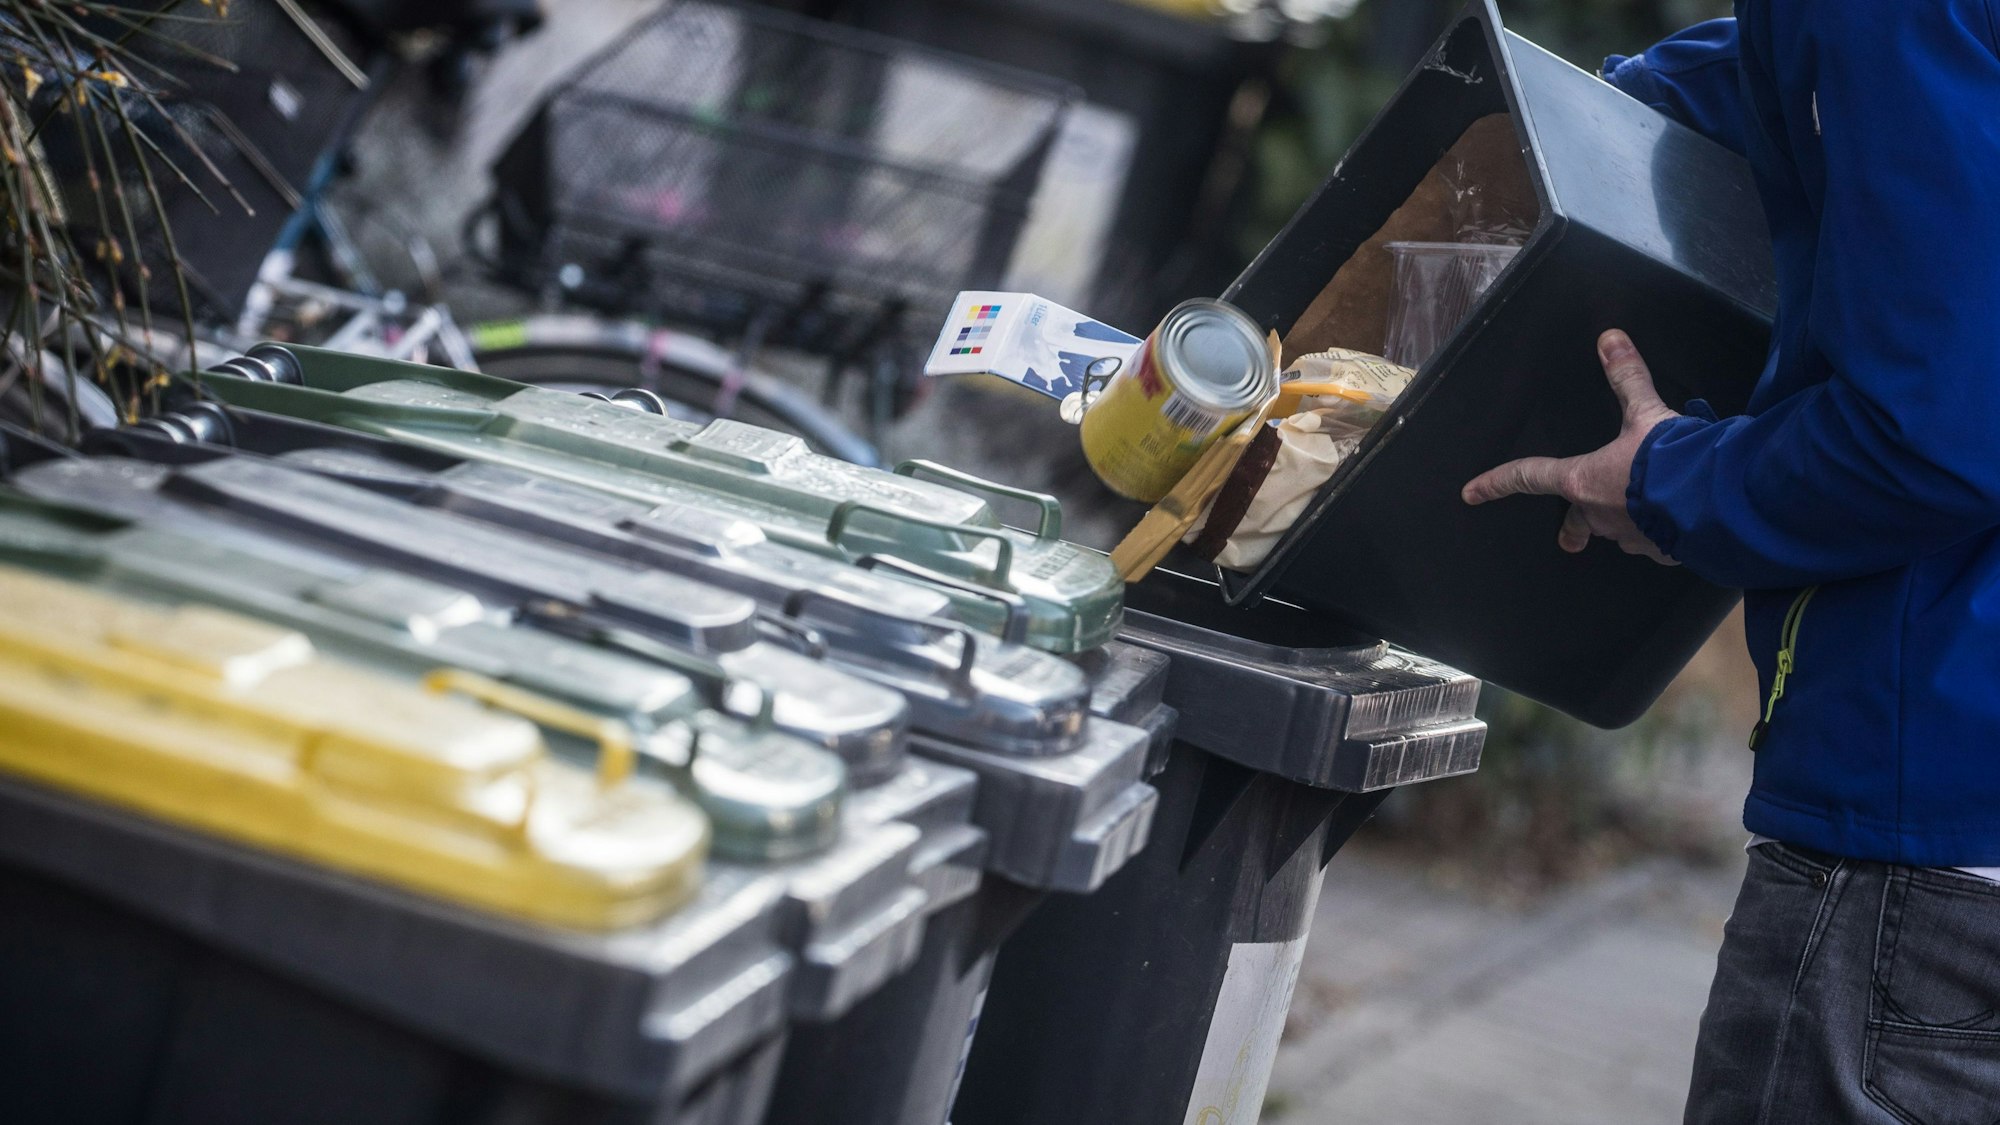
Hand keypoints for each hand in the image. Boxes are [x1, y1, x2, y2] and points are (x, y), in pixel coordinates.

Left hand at [1461, 330, 1680, 564]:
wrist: (1718, 501)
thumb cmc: (1671, 459)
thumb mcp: (1647, 413)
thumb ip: (1628, 379)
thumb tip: (1610, 338)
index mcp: (1584, 481)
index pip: (1529, 477)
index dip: (1497, 482)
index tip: (1471, 493)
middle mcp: (1600, 514)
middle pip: (1577, 520)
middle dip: (1573, 529)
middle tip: (1567, 539)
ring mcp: (1630, 537)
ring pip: (1616, 531)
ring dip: (1622, 521)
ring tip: (1636, 512)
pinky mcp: (1662, 552)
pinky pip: (1651, 542)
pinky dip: (1657, 531)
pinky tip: (1672, 524)